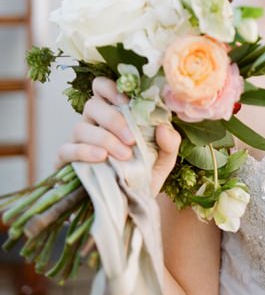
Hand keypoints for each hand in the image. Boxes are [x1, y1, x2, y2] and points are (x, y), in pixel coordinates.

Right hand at [55, 76, 180, 196]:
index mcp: (114, 114)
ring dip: (104, 139)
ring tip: (124, 155)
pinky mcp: (65, 161)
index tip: (127, 99)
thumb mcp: (164, 161)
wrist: (127, 208)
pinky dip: (84, 151)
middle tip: (131, 139)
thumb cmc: (143, 177)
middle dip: (113, 119)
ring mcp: (77, 141)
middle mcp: (93, 123)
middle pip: (93, 105)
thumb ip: (169, 143)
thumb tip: (164, 127)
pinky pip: (67, 149)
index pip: (102, 87)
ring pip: (80, 127)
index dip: (111, 87)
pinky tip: (101, 158)